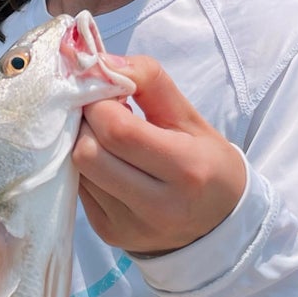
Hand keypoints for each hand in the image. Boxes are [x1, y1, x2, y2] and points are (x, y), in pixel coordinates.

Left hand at [72, 55, 246, 258]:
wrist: (219, 225)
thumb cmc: (205, 162)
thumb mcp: (190, 117)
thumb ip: (149, 81)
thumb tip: (102, 61)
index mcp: (186, 169)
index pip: (118, 130)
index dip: (100, 102)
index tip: (108, 91)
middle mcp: (157, 206)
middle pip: (88, 153)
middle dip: (87, 123)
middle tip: (104, 113)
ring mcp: (128, 225)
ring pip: (78, 171)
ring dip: (85, 144)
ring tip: (109, 139)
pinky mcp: (108, 235)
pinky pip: (79, 190)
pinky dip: (87, 169)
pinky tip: (110, 164)